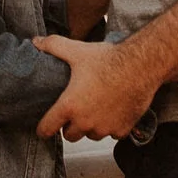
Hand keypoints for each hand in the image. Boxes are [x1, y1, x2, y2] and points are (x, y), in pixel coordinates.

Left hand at [34, 33, 160, 142]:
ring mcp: (104, 128)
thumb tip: (36, 42)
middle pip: (70, 136)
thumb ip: (53, 46)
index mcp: (69, 106)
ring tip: (95, 107)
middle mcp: (85, 122)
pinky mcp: (121, 130)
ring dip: (90, 126)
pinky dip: (111, 126)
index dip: (43, 128)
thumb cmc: (108, 60)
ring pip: (91, 135)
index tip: (45, 127)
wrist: (141, 67)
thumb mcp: (77, 51)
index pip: (46, 129)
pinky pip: (111, 134)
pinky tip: (113, 109)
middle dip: (70, 125)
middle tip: (75, 109)